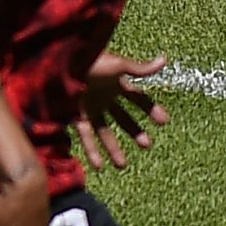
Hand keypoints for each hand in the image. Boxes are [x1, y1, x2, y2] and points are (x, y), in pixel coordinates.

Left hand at [75, 52, 169, 172]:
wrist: (61, 63)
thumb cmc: (91, 61)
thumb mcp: (117, 65)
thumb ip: (141, 69)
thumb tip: (164, 60)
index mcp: (115, 83)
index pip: (138, 99)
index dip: (151, 109)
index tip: (164, 122)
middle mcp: (103, 97)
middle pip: (122, 118)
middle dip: (135, 132)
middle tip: (147, 145)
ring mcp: (89, 108)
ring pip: (104, 132)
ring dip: (113, 148)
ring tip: (122, 165)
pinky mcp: (75, 116)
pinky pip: (85, 137)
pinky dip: (92, 152)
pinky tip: (99, 165)